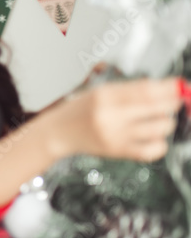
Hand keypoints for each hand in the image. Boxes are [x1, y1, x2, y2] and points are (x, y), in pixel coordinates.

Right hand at [42, 76, 183, 161]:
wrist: (59, 132)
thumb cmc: (81, 110)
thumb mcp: (100, 91)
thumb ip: (131, 89)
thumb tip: (167, 87)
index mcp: (105, 96)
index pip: (146, 89)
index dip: (169, 87)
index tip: (180, 85)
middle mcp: (110, 115)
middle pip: (157, 107)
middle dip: (172, 102)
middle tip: (174, 100)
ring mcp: (115, 135)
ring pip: (160, 128)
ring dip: (167, 122)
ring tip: (159, 119)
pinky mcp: (118, 151)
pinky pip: (152, 151)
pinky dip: (160, 144)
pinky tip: (154, 138)